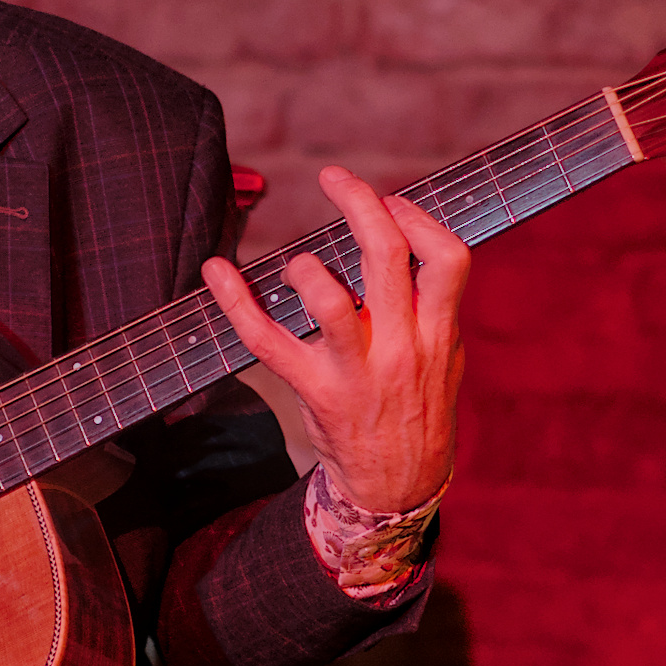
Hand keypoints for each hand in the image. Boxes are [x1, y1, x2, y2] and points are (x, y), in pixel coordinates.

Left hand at [202, 166, 467, 515]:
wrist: (399, 487)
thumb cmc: (417, 411)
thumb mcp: (445, 359)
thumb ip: (433, 306)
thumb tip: (413, 239)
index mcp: (439, 334)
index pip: (448, 259)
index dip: (418, 218)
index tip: (392, 202)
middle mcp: (402, 349)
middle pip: (385, 256)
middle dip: (359, 204)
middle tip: (334, 178)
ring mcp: (357, 373)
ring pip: (330, 302)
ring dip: (307, 266)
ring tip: (299, 261)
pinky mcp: (316, 394)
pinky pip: (267, 343)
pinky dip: (235, 302)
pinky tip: (216, 272)